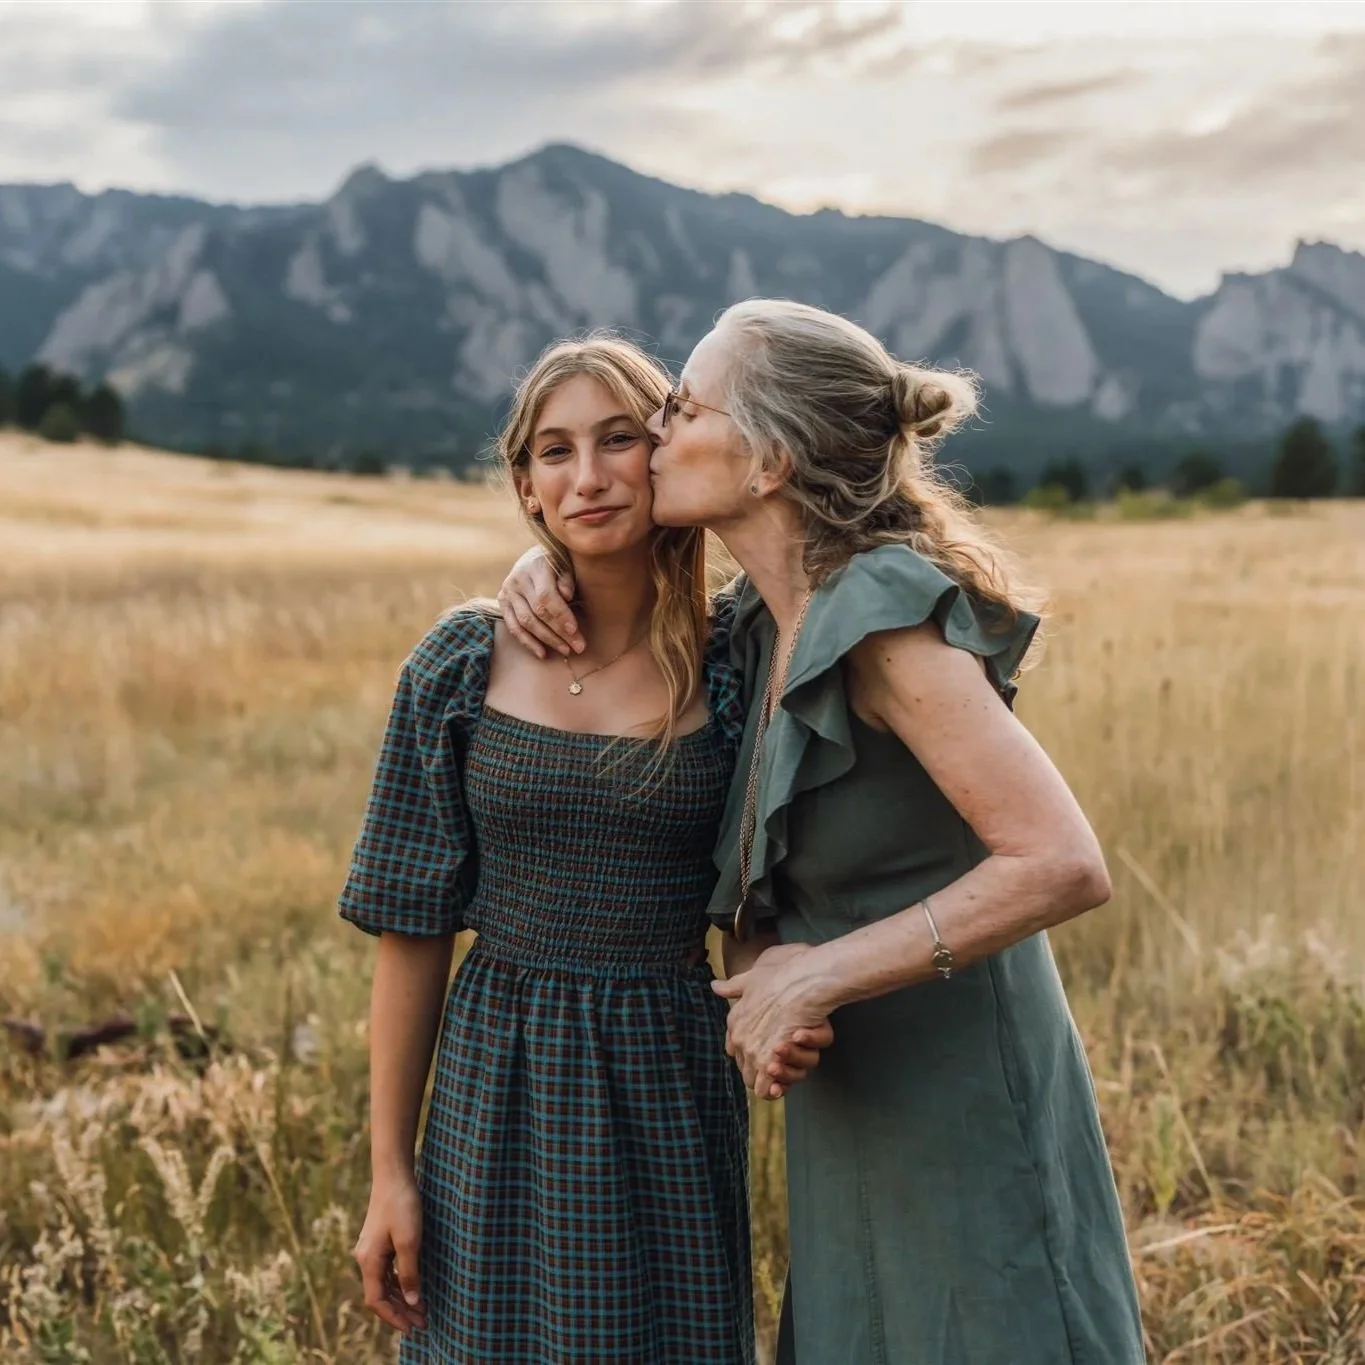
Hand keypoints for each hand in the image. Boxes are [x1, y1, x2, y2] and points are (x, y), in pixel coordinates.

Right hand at [354, 1170, 426, 1333]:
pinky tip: (413, 1287)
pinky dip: (399, 1283)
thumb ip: (410, 1272)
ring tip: (421, 1310)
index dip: (394, 1317)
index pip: (377, 1301)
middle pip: (380, 1295)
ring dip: (401, 1299)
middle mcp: (365, 1258)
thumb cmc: (402, 1205)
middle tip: (423, 1323)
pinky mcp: (378, 1242)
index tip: (412, 1328)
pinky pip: (386, 1272)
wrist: (394, 1174)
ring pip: (384, 1284)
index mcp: (369, 1261)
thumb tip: (413, 1302)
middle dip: (401, 1311)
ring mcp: (371, 1250)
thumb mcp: (410, 1240)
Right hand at [496, 547, 582, 658]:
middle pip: (537, 612)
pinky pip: (513, 627)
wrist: (535, 557)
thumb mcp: (566, 564)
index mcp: (535, 566)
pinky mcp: (502, 602)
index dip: (560, 615)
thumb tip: (567, 596)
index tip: (574, 630)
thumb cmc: (558, 563)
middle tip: (577, 647)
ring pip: (525, 622)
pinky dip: (528, 642)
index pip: (546, 596)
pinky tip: (542, 653)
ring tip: (565, 650)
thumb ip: (567, 578)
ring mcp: (507, 591)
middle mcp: (518, 579)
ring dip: (546, 639)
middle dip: (558, 632)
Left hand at [712, 944, 836, 1099]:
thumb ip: (733, 986)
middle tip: (782, 1061)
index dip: (752, 1056)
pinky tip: (790, 1072)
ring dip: (777, 1077)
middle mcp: (741, 1040)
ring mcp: (755, 1052)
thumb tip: (715, 986)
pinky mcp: (772, 1062)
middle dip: (765, 1072)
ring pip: (760, 1085)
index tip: (770, 1051)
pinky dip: (782, 1083)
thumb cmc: (783, 974)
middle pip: (748, 1074)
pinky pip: (772, 1088)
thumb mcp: (751, 977)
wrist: (803, 977)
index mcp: (735, 1023)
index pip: (736, 1053)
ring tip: (786, 1061)